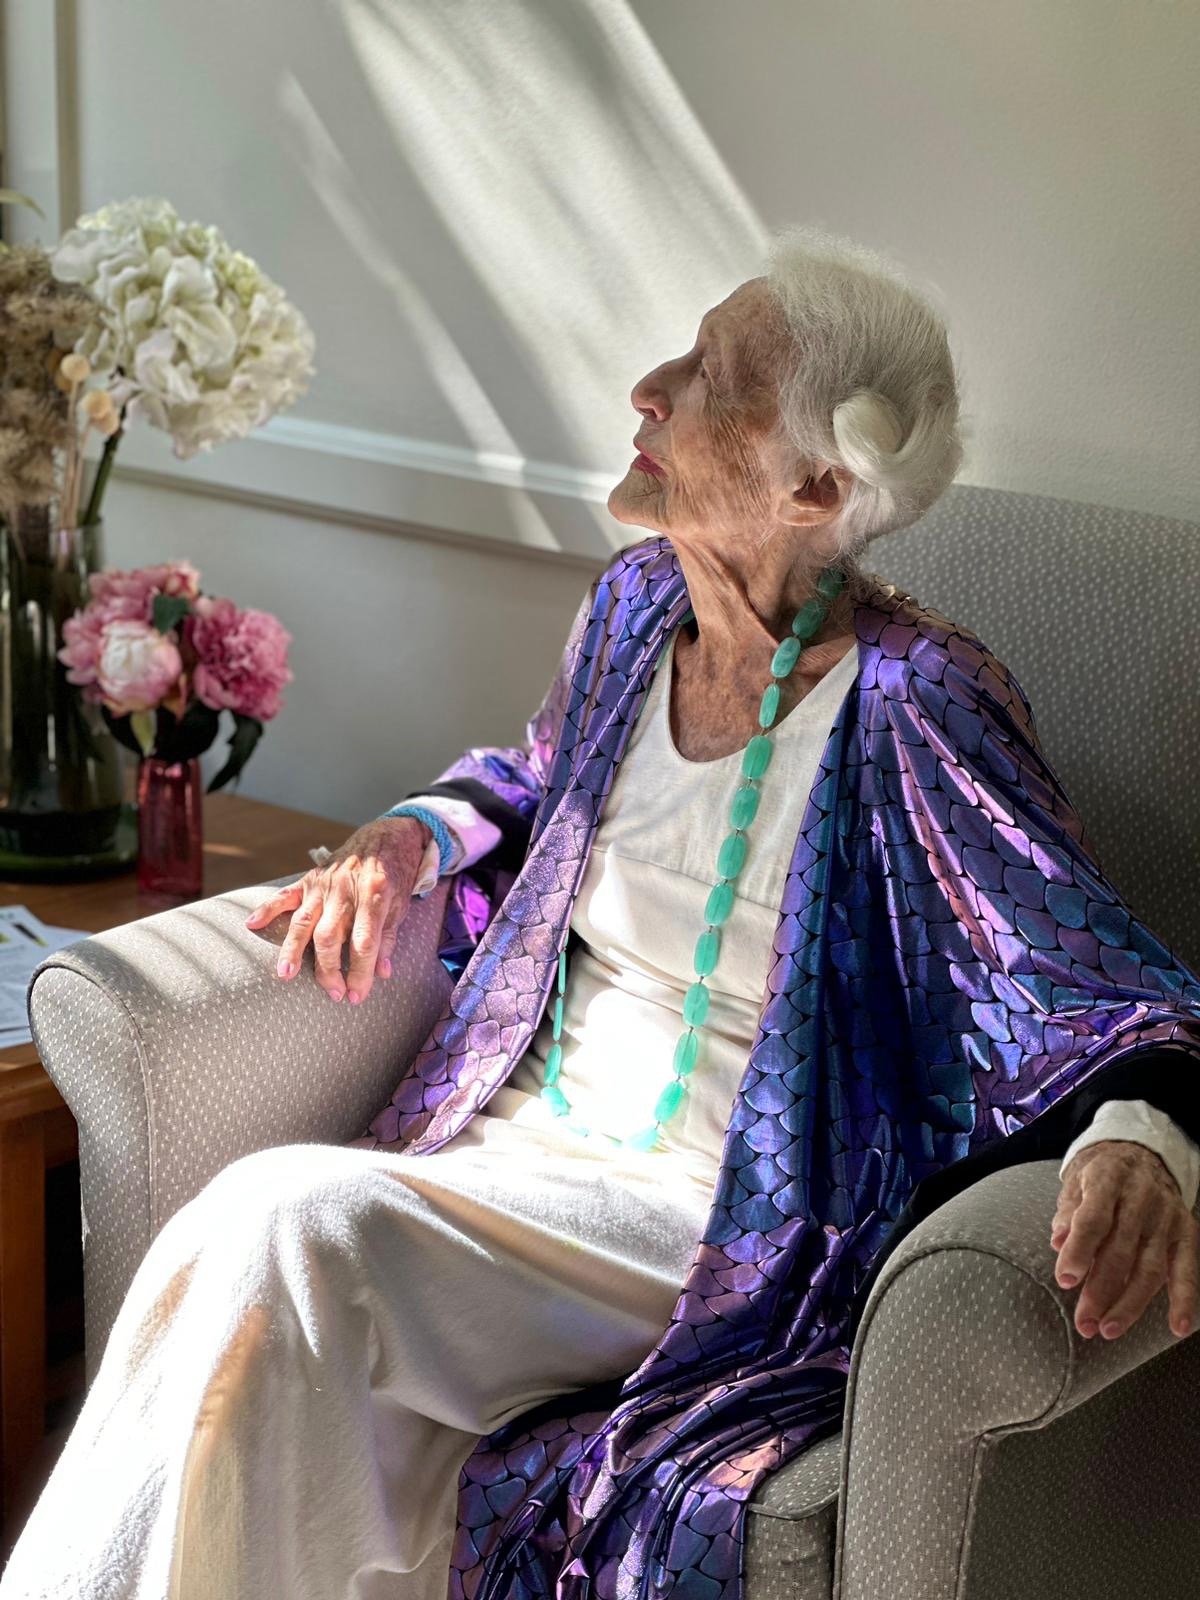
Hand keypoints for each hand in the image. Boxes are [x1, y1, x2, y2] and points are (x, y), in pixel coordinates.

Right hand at [243, 817, 432, 1003]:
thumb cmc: (396, 875)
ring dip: (293, 949)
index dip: (361, 972)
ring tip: (285, 975)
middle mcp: (346, 890)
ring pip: (304, 921)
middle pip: (330, 936)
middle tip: (333, 994)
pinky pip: (286, 894)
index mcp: (375, 896)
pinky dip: (267, 908)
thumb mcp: (401, 905)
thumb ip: (388, 939)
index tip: (357, 995)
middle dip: (329, 969)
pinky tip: (251, 923)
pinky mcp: (311, 878)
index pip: (364, 942)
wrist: (385, 836)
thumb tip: (382, 974)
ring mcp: (325, 884)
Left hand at [1051, 1140, 1197, 1341]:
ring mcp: (1166, 1216)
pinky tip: (1176, 1326)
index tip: (1065, 1280)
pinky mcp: (1186, 1231)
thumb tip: (1058, 1242)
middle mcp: (1141, 1197)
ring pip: (1150, 1267)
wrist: (1140, 1152)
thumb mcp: (1076, 1181)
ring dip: (1130, 1305)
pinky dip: (1183, 1299)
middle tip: (1083, 1322)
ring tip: (1108, 1329)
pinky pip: (1186, 1269)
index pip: (1094, 1218)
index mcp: (1108, 1179)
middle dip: (1100, 1291)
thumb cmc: (1100, 1174)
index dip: (1080, 1251)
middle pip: (1121, 1250)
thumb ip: (1068, 1212)